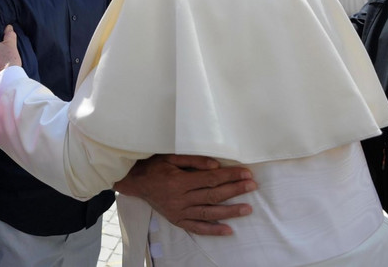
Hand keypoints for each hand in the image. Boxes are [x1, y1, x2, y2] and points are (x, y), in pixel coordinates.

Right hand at [114, 154, 254, 235]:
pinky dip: (212, 230)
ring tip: (247, 209)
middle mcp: (179, 198)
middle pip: (212, 195)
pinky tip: (228, 230)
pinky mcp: (177, 220)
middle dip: (234, 190)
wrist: (135, 182)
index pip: (210, 179)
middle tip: (252, 186)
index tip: (245, 173)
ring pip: (208, 213)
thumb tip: (216, 166)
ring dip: (229, 211)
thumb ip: (194, 160)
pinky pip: (197, 228)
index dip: (229, 176)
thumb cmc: (153, 166)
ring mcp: (178, 211)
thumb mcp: (171, 157)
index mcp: (179, 181)